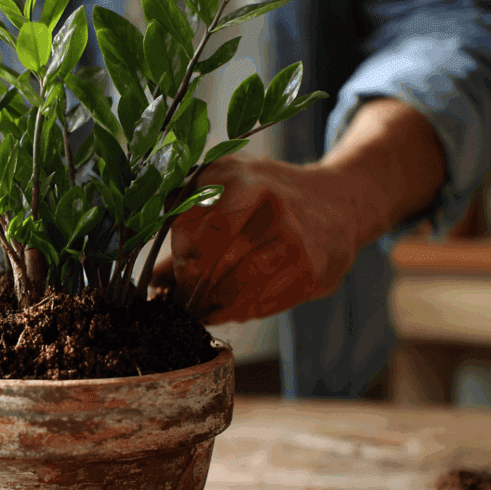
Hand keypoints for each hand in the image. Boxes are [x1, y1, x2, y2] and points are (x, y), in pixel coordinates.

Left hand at [151, 156, 360, 323]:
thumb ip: (184, 221)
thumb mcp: (224, 187)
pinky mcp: (311, 271)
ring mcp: (294, 239)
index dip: (181, 258)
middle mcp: (270, 204)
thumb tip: (153, 278)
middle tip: (185, 297)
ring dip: (215, 305)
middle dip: (193, 286)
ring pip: (238, 289)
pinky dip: (242, 312)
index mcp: (239, 177)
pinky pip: (263, 304)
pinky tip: (234, 306)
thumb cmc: (264, 196)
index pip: (196, 227)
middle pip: (214, 262)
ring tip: (205, 307)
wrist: (337, 202)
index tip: (177, 270)